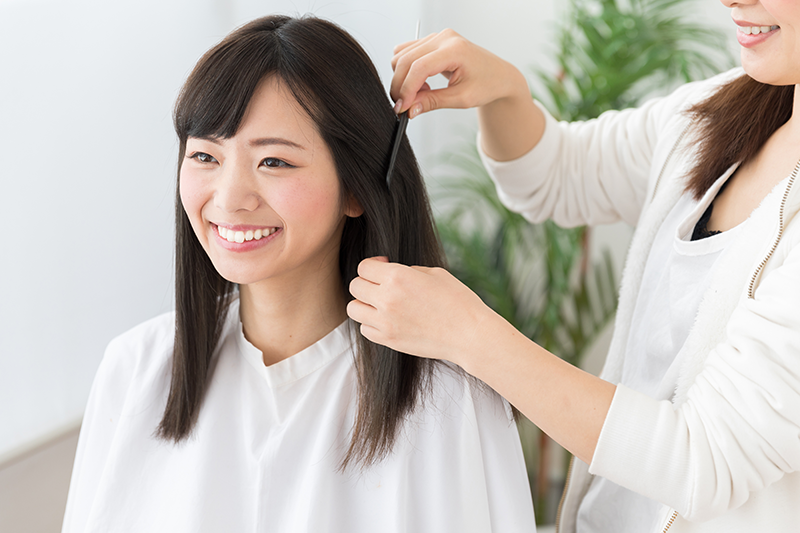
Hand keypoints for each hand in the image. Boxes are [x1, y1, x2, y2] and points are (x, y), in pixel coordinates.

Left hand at [347, 257, 499, 366]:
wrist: (469, 334)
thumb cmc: (458, 300)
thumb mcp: (434, 273)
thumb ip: (407, 270)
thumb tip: (390, 272)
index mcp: (398, 276)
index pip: (364, 267)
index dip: (373, 265)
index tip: (384, 267)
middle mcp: (387, 298)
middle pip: (354, 286)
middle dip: (366, 282)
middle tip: (381, 285)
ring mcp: (386, 322)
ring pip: (353, 309)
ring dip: (364, 304)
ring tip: (380, 304)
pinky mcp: (389, 340)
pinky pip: (365, 329)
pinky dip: (371, 324)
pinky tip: (387, 320)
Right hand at [390, 28, 529, 118]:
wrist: (498, 75)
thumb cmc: (487, 84)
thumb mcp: (461, 98)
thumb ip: (433, 102)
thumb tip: (410, 109)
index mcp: (455, 50)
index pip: (419, 67)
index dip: (407, 89)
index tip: (402, 108)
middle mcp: (444, 38)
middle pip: (405, 60)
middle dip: (400, 86)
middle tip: (406, 106)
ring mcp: (437, 37)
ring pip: (401, 56)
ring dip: (404, 79)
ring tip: (422, 94)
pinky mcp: (432, 41)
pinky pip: (407, 53)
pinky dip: (407, 71)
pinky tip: (422, 83)